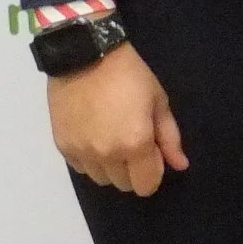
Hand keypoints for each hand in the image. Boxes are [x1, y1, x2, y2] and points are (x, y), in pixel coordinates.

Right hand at [49, 44, 186, 195]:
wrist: (85, 57)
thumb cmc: (130, 76)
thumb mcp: (158, 102)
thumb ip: (170, 138)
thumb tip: (180, 165)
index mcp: (135, 144)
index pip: (146, 185)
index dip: (154, 174)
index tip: (154, 156)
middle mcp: (106, 155)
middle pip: (124, 185)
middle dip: (134, 170)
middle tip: (135, 143)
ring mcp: (81, 153)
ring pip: (101, 179)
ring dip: (111, 167)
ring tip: (114, 138)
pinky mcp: (62, 147)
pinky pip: (81, 168)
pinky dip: (91, 160)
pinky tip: (95, 137)